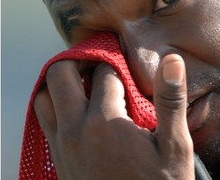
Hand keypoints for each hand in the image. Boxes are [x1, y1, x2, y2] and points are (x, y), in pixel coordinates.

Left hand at [34, 54, 193, 179]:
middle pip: (61, 74)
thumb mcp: (174, 146)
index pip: (104, 71)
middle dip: (80, 61)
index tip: (126, 59)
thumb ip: (170, 101)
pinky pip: (45, 121)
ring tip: (89, 83)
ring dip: (63, 84)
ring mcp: (62, 146)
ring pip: (45, 97)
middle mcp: (75, 131)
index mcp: (105, 122)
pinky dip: (57, 105)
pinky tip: (81, 110)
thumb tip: (172, 61)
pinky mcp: (59, 160)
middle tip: (102, 62)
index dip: (117, 59)